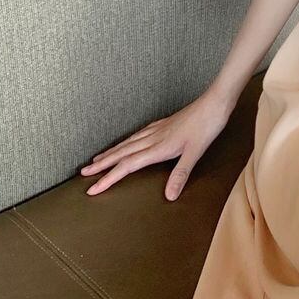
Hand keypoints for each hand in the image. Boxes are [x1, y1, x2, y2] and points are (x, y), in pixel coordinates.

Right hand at [79, 90, 233, 199]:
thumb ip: (181, 173)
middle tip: (83, 173)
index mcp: (158, 147)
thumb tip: (169, 196)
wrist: (215, 102)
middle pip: (121, 153)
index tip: (92, 188)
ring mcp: (158, 129)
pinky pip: (138, 135)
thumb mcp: (196, 152)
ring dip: (111, 152)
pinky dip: (127, 142)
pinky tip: (128, 142)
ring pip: (127, 143)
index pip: (127, 165)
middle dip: (101, 165)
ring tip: (97, 159)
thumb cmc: (207, 125)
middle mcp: (153, 138)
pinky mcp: (164, 124)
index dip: (108, 178)